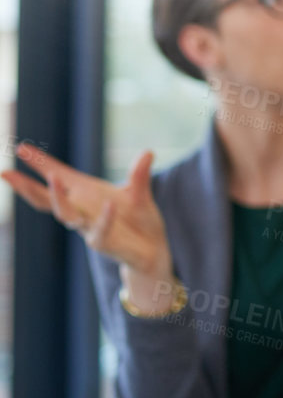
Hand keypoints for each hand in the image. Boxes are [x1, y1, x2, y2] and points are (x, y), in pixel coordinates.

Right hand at [3, 144, 173, 281]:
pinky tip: (109, 205)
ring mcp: (89, 227)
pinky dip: (104, 218)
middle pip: (46, 199)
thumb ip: (139, 175)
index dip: (39, 163)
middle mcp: (82, 210)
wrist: (153, 250)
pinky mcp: (105, 243)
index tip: (20, 147)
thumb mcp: (139, 193)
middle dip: (26, 187)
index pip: (58, 175)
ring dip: (58, 197)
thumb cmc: (139, 219)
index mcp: (85, 194)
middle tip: (6, 173)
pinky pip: (100, 231)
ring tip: (53, 178)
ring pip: (66, 215)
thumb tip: (149, 152)